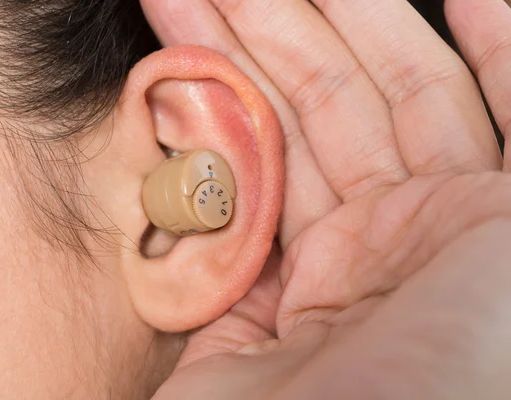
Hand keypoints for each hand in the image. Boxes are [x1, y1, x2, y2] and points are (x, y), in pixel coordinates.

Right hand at [141, 0, 510, 396]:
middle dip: (286, 20)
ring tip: (180, 3)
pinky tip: (176, 89)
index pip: (453, 83)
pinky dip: (196, 152)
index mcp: (477, 218)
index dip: (440, 20)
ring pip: (269, 142)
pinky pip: (219, 210)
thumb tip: (497, 15)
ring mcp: (317, 270)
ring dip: (228, 67)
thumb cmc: (465, 373)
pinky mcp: (247, 306)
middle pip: (340, 98)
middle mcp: (401, 237)